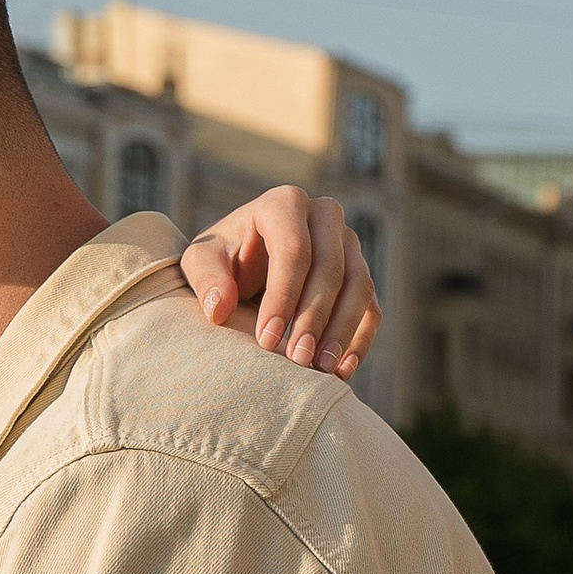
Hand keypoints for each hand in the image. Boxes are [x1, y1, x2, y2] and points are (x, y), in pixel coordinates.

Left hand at [180, 187, 379, 375]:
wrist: (244, 262)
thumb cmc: (222, 258)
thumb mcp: (200, 261)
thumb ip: (206, 278)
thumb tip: (220, 307)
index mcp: (284, 204)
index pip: (294, 249)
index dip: (283, 296)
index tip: (266, 338)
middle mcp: (324, 216)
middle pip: (330, 267)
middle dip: (314, 317)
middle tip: (296, 357)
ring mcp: (348, 244)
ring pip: (359, 286)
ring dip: (342, 330)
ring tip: (320, 368)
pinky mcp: (361, 273)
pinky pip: (372, 306)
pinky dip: (361, 339)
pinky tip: (342, 369)